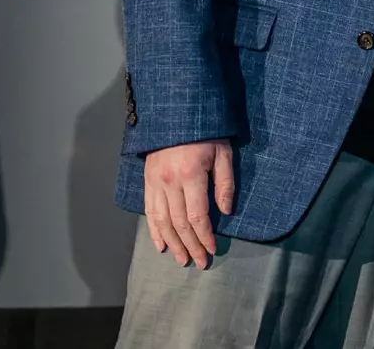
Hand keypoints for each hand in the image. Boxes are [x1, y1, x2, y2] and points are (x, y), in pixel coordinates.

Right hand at [144, 138, 233, 267]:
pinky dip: (154, 231)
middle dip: (190, 246)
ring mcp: (155, 182)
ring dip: (172, 244)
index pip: (197, 216)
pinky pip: (148, 211)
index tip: (212, 249)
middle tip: (199, 262)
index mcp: (191, 175)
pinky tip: (160, 245)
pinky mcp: (147, 181)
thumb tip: (226, 211)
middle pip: (179, 223)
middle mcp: (169, 182)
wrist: (176, 111)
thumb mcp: (223, 152)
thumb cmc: (206, 131)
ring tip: (181, 260)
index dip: (205, 236)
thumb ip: (225, 183)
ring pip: (162, 221)